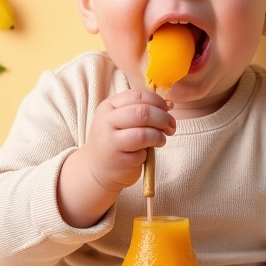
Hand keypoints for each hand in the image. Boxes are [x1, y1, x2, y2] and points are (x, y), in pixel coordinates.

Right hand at [58, 89, 174, 227]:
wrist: (96, 170)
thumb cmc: (114, 141)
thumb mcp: (120, 120)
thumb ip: (141, 109)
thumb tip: (169, 104)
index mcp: (108, 106)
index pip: (137, 95)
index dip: (157, 101)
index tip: (168, 109)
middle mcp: (106, 121)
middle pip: (142, 112)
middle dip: (162, 118)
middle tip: (170, 126)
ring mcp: (110, 142)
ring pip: (144, 133)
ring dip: (159, 136)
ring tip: (160, 140)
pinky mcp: (117, 160)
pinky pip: (142, 152)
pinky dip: (150, 151)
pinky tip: (146, 152)